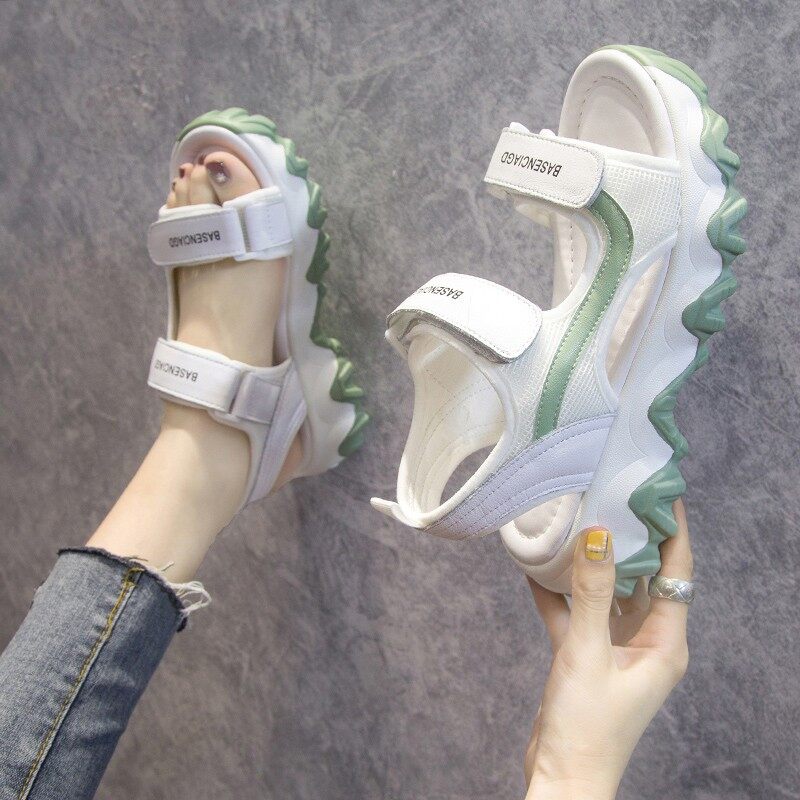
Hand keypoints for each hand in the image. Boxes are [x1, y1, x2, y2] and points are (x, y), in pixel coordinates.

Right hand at [524, 501, 692, 799]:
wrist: (561, 777)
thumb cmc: (586, 725)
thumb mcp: (587, 652)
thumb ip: (592, 593)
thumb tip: (600, 535)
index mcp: (664, 642)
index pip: (675, 573)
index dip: (671, 530)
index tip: (660, 490)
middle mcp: (645, 641)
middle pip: (642, 576)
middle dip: (629, 536)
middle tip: (613, 493)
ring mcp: (615, 648)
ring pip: (606, 591)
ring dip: (591, 562)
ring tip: (576, 519)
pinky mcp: (587, 656)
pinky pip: (576, 613)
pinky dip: (559, 592)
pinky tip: (536, 567)